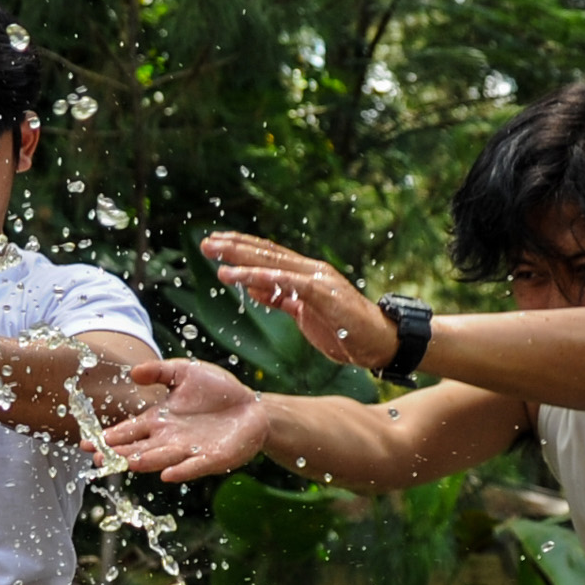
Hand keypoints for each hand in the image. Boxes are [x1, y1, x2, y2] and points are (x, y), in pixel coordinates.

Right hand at [103, 358, 269, 479]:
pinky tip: (167, 475)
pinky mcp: (212, 459)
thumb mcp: (186, 372)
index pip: (129, 430)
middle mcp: (170, 439)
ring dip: (144, 462)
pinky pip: (194, 466)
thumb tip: (133, 372)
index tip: (88, 442)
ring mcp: (190, 451)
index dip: (110, 437)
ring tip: (125, 463)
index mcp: (160, 420)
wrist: (252, 408)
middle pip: (139, 448)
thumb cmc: (218, 391)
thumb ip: (160, 371)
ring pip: (161, 458)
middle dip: (119, 453)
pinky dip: (181, 470)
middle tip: (97, 458)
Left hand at [202, 233, 394, 370]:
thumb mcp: (303, 313)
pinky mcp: (322, 294)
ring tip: (215, 254)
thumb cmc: (344, 330)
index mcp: (306, 274)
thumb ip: (279, 298)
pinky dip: (260, 278)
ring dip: (240, 258)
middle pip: (266, 254)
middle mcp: (310, 271)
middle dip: (234, 247)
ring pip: (272, 263)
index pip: (268, 256)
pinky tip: (239, 276)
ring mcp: (317, 279)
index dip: (241, 248)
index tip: (216, 243)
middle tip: (206, 243)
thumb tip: (252, 288)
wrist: (378, 342)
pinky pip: (286, 282)